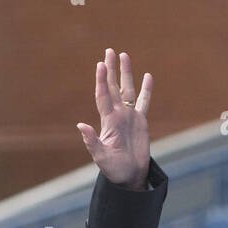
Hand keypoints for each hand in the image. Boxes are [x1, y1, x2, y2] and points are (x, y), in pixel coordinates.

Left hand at [77, 48, 152, 189]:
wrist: (128, 176)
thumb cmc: (113, 169)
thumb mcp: (100, 156)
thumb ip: (91, 141)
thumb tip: (80, 125)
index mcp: (108, 121)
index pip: (103, 95)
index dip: (101, 80)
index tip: (100, 64)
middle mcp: (118, 115)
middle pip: (114, 87)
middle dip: (111, 69)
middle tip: (109, 50)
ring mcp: (129, 116)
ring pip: (128, 89)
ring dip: (126, 73)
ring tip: (124, 55)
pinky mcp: (140, 121)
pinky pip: (144, 101)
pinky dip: (146, 89)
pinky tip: (147, 75)